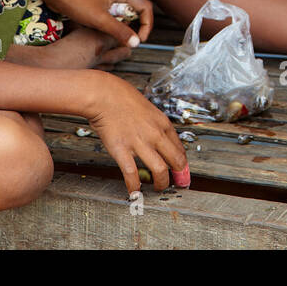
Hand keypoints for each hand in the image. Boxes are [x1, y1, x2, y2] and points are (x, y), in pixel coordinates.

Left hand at [44, 0, 153, 49]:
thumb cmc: (75, 0)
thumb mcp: (99, 19)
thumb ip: (119, 31)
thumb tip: (136, 43)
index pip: (145, 7)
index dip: (146, 25)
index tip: (139, 39)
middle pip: (137, 9)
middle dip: (136, 26)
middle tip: (128, 39)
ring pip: (124, 11)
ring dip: (123, 24)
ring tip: (114, 35)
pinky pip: (113, 11)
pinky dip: (113, 22)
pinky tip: (103, 29)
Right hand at [86, 74, 189, 192]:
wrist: (103, 95)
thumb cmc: (122, 98)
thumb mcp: (147, 108)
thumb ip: (154, 125)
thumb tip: (159, 138)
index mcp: (162, 123)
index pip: (180, 148)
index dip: (182, 163)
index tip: (182, 170)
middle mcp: (155, 134)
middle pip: (176, 161)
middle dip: (178, 175)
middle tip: (176, 182)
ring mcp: (140, 143)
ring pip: (160, 170)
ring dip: (161, 183)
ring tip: (158, 187)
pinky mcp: (122, 150)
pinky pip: (132, 174)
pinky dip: (134, 186)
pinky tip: (134, 191)